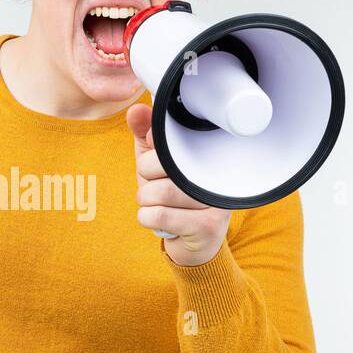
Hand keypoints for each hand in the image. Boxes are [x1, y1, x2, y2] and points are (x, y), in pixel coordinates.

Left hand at [127, 103, 228, 266]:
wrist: (195, 243)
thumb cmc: (175, 198)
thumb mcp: (156, 164)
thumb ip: (145, 136)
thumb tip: (136, 110)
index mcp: (206, 152)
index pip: (165, 142)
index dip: (150, 158)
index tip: (157, 168)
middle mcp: (217, 173)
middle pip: (159, 166)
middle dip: (146, 182)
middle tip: (158, 190)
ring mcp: (216, 200)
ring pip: (156, 193)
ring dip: (147, 203)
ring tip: (160, 206)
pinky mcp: (209, 226)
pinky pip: (158, 216)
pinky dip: (148, 219)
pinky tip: (161, 221)